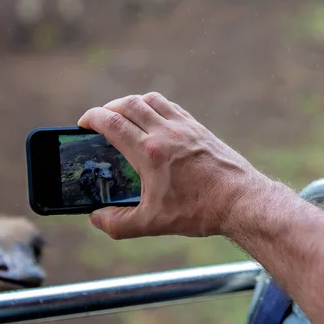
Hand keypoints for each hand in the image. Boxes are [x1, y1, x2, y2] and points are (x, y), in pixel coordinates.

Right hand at [77, 92, 273, 239]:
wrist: (240, 200)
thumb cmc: (198, 211)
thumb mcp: (152, 223)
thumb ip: (117, 223)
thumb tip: (96, 217)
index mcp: (149, 152)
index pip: (111, 122)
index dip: (91, 118)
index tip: (83, 123)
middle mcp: (165, 132)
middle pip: (128, 104)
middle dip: (107, 108)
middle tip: (100, 121)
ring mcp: (185, 127)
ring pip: (151, 99)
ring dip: (132, 103)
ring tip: (125, 117)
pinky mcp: (200, 129)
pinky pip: (172, 107)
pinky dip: (156, 106)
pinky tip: (156, 121)